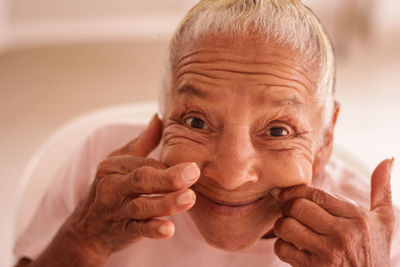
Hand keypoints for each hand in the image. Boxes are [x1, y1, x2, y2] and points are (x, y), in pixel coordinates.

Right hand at [66, 115, 199, 256]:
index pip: (144, 163)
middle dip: (168, 177)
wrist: (86, 229)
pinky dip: (153, 230)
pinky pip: (137, 230)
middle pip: (141, 180)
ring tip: (189, 198)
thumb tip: (159, 117)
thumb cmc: (110, 188)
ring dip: (166, 203)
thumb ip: (142, 142)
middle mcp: (112, 187)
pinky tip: (169, 229)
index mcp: (113, 167)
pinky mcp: (121, 231)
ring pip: (141, 207)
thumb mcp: (119, 162)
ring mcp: (115, 210)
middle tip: (194, 173)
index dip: (169, 166)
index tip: (194, 165)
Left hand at [273, 159, 394, 266]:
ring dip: (282, 227)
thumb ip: (381, 190)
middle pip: (297, 207)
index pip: (315, 194)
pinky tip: (292, 248)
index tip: (288, 195)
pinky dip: (282, 247)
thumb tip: (387, 159)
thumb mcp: (384, 222)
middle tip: (290, 213)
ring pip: (286, 226)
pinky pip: (283, 249)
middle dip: (287, 209)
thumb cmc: (374, 254)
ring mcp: (328, 253)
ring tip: (289, 230)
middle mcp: (344, 234)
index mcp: (358, 217)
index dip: (295, 191)